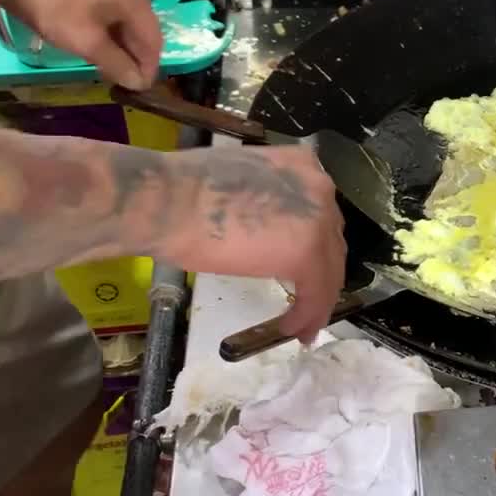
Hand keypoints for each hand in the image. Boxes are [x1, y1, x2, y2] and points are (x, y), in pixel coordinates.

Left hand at [0, 0, 162, 89]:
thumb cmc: (53, 7)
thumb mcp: (87, 42)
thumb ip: (117, 64)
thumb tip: (138, 82)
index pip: (153, 42)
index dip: (147, 68)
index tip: (137, 91)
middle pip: (141, 31)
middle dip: (134, 58)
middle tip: (120, 81)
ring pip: (125, 23)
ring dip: (120, 47)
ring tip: (107, 67)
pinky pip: (111, 14)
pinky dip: (108, 33)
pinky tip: (95, 46)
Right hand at [157, 145, 346, 341]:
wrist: (165, 200)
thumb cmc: (183, 190)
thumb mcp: (242, 179)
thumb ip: (266, 199)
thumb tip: (265, 226)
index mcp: (302, 166)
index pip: (319, 216)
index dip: (315, 248)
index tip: (305, 272)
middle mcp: (319, 189)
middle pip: (330, 243)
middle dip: (320, 276)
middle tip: (309, 302)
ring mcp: (317, 220)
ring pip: (328, 269)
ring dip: (317, 300)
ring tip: (303, 325)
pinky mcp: (306, 254)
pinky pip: (316, 292)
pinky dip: (308, 314)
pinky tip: (293, 329)